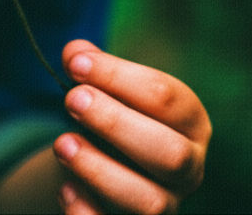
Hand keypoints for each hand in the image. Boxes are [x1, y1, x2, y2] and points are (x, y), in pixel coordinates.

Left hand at [52, 40, 210, 213]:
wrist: (104, 167)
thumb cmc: (111, 116)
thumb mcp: (104, 87)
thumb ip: (90, 66)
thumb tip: (76, 53)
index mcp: (189, 122)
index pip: (167, 97)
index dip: (119, 77)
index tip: (75, 63)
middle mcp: (188, 167)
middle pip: (170, 153)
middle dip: (116, 124)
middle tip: (72, 100)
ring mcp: (167, 205)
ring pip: (149, 202)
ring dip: (99, 170)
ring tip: (61, 144)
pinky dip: (87, 212)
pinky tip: (65, 188)